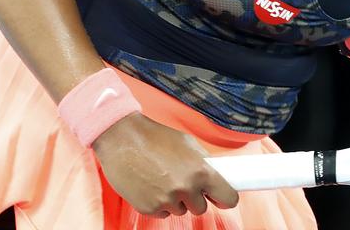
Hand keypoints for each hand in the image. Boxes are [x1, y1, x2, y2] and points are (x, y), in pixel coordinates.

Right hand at [91, 113, 238, 216]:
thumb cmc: (154, 137)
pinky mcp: (149, 208)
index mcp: (201, 171)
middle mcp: (186, 189)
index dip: (225, 198)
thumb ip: (203, 163)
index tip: (220, 197)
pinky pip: (162, 212)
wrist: (121, 139)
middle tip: (181, 180)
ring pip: (181, 210)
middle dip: (195, 197)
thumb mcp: (187, 144)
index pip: (228, 198)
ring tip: (161, 179)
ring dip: (175, 200)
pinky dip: (158, 203)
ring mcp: (166, 201)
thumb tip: (217, 175)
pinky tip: (150, 185)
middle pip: (201, 208)